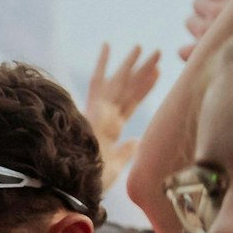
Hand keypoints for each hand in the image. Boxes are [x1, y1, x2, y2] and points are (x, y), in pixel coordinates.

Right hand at [82, 43, 160, 190]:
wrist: (74, 186)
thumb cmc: (91, 182)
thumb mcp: (114, 167)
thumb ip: (126, 151)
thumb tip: (137, 140)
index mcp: (110, 128)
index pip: (131, 103)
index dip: (145, 88)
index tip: (158, 72)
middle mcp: (105, 116)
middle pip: (128, 88)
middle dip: (142, 70)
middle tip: (157, 51)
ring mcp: (98, 112)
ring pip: (119, 82)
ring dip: (132, 64)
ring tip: (144, 47)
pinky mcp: (91, 110)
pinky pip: (98, 83)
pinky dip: (102, 64)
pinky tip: (107, 46)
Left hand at [177, 0, 232, 60]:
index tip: (226, 2)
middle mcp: (219, 14)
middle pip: (196, 2)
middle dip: (205, 10)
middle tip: (223, 22)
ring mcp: (207, 34)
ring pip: (189, 21)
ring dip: (197, 27)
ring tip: (217, 36)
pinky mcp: (200, 54)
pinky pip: (182, 51)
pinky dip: (188, 52)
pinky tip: (204, 54)